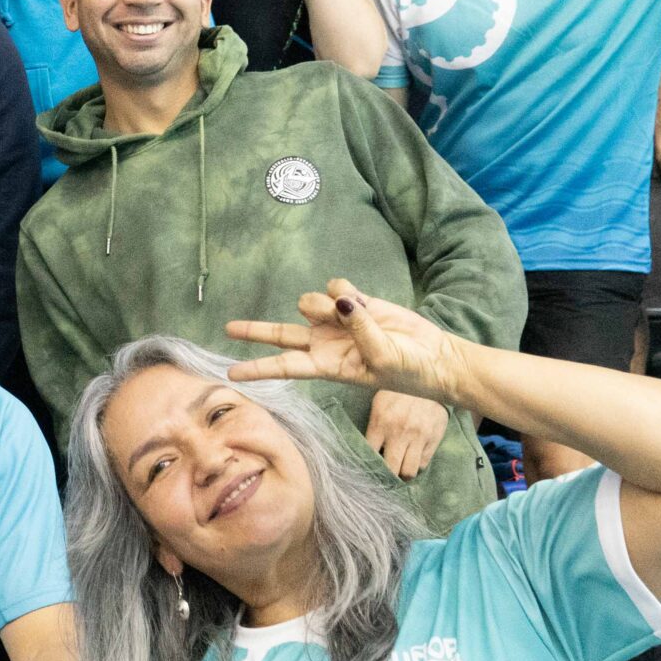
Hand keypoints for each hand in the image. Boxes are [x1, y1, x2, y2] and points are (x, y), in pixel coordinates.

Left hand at [224, 278, 469, 407]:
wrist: (433, 357)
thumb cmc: (407, 370)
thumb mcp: (381, 358)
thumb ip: (357, 329)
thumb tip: (338, 301)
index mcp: (326, 366)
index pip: (284, 367)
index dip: (257, 369)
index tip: (230, 375)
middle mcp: (324, 343)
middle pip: (281, 334)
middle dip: (255, 331)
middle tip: (228, 328)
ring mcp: (336, 321)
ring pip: (310, 302)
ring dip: (326, 304)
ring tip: (353, 314)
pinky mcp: (352, 301)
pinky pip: (335, 286)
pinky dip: (346, 290)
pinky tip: (362, 302)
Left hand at [363, 390, 447, 480]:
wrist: (429, 381)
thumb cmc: (399, 392)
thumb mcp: (380, 403)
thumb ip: (374, 427)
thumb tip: (368, 451)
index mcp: (380, 422)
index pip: (370, 454)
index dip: (368, 464)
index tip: (368, 468)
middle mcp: (399, 433)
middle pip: (390, 468)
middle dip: (386, 475)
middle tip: (385, 474)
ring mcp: (418, 438)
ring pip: (408, 471)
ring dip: (402, 473)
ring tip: (399, 469)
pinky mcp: (433, 440)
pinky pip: (422, 463)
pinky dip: (416, 465)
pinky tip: (412, 459)